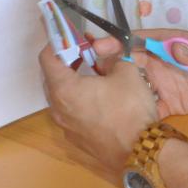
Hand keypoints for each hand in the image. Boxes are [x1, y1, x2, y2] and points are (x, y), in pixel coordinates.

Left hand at [39, 43, 157, 171]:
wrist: (140, 151)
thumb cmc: (129, 108)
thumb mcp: (127, 72)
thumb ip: (114, 58)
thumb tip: (109, 56)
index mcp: (64, 88)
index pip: (47, 58)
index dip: (58, 42)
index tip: (72, 36)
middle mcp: (58, 108)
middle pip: (53, 78)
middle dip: (67, 62)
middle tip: (86, 53)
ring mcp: (66, 126)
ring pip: (62, 97)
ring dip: (74, 82)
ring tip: (96, 75)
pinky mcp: (76, 139)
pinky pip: (72, 112)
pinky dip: (80, 100)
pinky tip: (102, 100)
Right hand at [89, 30, 187, 120]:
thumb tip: (178, 49)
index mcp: (167, 45)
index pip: (138, 40)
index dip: (119, 42)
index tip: (100, 46)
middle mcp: (158, 64)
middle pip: (126, 62)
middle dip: (106, 66)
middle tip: (86, 74)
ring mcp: (158, 85)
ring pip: (128, 85)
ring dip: (111, 90)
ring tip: (92, 97)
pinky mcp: (163, 105)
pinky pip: (141, 108)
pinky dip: (128, 113)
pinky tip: (114, 121)